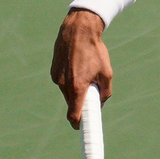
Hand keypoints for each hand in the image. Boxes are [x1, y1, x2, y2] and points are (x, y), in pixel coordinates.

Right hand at [50, 9, 112, 128]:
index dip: (78, 123)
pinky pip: (63, 81)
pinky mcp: (53, 71)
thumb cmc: (95, 51)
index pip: (73, 114)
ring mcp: (56, 78)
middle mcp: (64, 85)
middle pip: (72, 103)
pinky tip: (78, 66)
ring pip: (67, 91)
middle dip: (81, 102)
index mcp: (77, 87)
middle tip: (92, 93)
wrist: (78, 31)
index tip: (82, 127)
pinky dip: (70, 79)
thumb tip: (102, 103)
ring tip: (86, 71)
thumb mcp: (106, 72)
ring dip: (76, 88)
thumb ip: (105, 91)